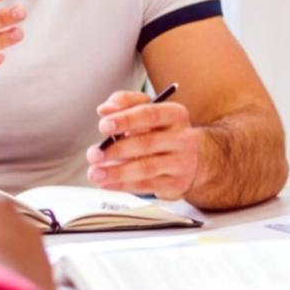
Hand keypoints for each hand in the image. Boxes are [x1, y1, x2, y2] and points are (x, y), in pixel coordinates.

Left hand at [85, 90, 201, 199]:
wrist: (196, 160)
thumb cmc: (163, 132)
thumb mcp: (149, 111)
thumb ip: (125, 104)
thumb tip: (105, 110)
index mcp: (175, 115)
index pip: (150, 114)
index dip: (125, 120)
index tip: (103, 125)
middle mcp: (182, 138)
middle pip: (146, 143)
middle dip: (116, 149)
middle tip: (94, 154)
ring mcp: (181, 163)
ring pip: (146, 168)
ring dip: (116, 172)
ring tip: (95, 173)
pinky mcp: (175, 184)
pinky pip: (146, 186)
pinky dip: (122, 185)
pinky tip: (106, 183)